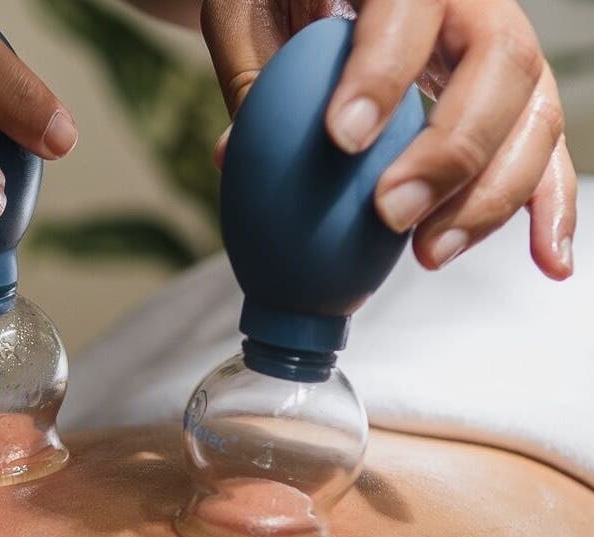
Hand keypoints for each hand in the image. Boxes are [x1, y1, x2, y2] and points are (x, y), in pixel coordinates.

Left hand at [203, 0, 576, 279]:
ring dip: (490, 197)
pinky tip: (547, 261)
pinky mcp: (516, 103)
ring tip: (430, 253)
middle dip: (451, 151)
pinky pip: (548, 152)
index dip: (382, 73)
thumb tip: (237, 156)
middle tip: (390, 213)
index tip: (343, 138)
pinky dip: (548, 210)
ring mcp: (502, 52)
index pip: (408, 8)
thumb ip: (254, 74)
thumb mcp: (251, 15)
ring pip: (535, 115)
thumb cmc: (284, 1)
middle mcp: (471, 4)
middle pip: (501, 63)